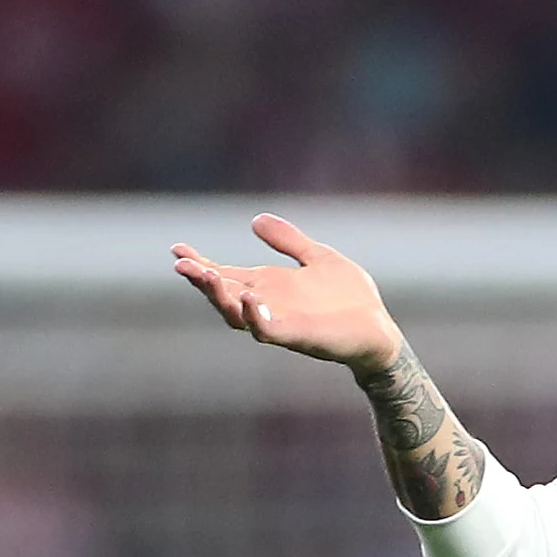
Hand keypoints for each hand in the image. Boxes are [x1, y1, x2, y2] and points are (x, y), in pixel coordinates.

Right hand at [171, 215, 408, 370]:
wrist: (380, 331)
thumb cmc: (350, 299)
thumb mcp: (317, 258)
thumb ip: (288, 241)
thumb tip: (255, 220)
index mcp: (269, 287)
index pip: (226, 274)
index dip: (200, 263)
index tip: (177, 249)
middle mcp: (268, 306)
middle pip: (223, 295)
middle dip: (201, 280)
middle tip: (182, 265)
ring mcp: (281, 322)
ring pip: (238, 315)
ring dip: (220, 297)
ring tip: (205, 276)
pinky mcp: (299, 336)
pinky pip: (269, 330)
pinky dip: (255, 317)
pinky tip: (248, 298)